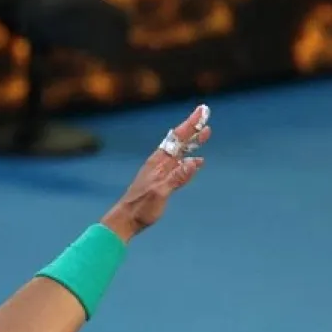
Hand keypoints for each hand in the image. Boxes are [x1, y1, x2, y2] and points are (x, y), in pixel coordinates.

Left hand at [101, 104, 210, 241]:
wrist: (126, 220)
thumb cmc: (140, 208)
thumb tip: (195, 162)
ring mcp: (161, 173)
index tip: (201, 111)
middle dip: (193, 128)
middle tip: (205, 114)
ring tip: (204, 133)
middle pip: (179, 141)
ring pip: (180, 152)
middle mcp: (159, 164)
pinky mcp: (162, 183)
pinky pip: (179, 167)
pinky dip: (189, 161)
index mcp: (158, 163)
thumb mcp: (160, 192)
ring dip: (193, 143)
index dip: (191, 124)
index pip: (177, 138)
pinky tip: (197, 161)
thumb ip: (177, 177)